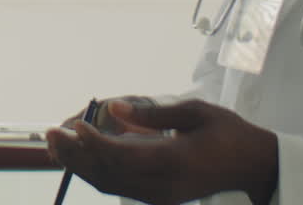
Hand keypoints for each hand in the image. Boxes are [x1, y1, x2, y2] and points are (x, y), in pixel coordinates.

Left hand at [45, 99, 277, 204]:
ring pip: (109, 184)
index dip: (94, 144)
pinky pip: (119, 186)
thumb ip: (152, 113)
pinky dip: (96, 171)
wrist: (252, 167)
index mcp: (174, 161)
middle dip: (75, 155)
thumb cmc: (228, 133)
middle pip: (107, 174)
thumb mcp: (196, 112)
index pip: (123, 156)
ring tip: (56, 143)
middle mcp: (163, 184)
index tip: (75, 127)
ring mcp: (160, 195)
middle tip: (50, 134)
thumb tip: (113, 107)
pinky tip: (81, 154)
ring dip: (79, 164)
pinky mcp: (158, 197)